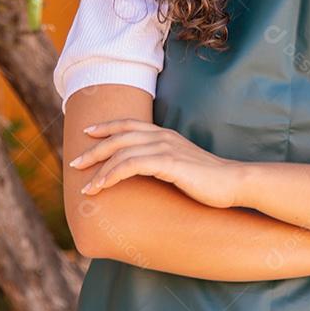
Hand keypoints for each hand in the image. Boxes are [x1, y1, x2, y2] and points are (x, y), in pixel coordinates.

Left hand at [70, 119, 241, 207]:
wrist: (234, 183)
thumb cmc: (209, 181)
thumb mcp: (182, 167)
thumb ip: (164, 163)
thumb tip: (148, 172)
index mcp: (165, 135)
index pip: (129, 124)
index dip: (107, 127)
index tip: (88, 132)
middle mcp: (163, 137)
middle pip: (119, 135)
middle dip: (94, 149)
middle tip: (75, 162)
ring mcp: (165, 148)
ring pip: (121, 151)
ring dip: (99, 168)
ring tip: (86, 186)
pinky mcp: (168, 163)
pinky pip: (131, 165)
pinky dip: (112, 174)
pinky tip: (102, 186)